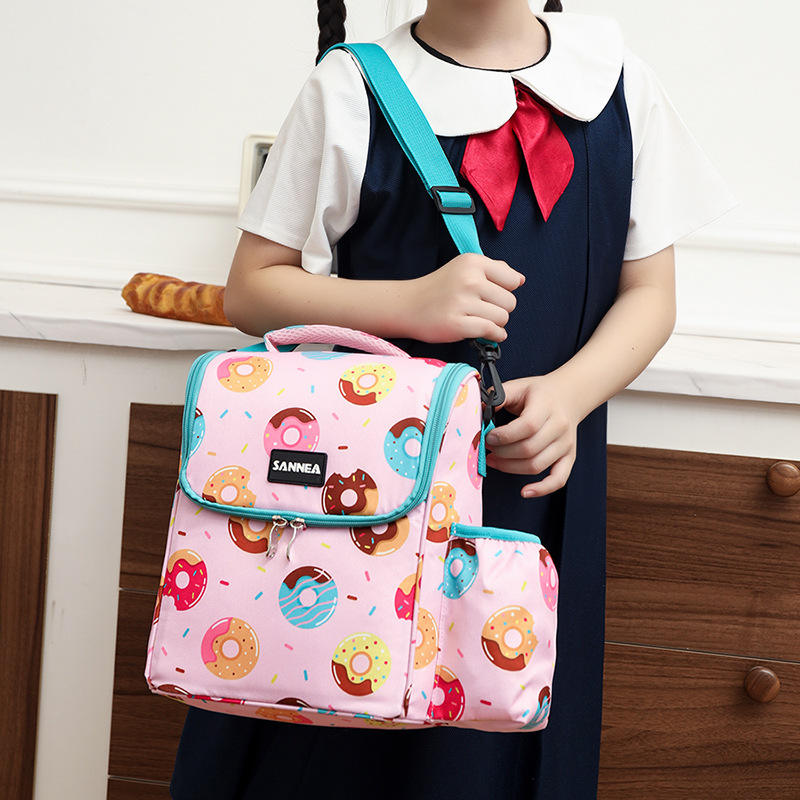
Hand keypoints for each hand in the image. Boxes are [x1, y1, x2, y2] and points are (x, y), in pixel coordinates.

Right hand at [404, 253, 524, 343]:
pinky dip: (494, 336)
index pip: (512, 280)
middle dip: (500, 309)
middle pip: (510, 302)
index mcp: (473, 262)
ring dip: (495, 324)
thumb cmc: (439, 288)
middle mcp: (469, 279)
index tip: (490, 295)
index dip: (505, 291)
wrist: (407, 305)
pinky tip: (486, 334)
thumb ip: (493, 270)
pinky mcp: (457, 324)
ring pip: (502, 318)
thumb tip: (520, 280)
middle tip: (482, 310)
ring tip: (479, 320)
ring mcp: (462, 302)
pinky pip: (491, 332)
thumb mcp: (464, 268)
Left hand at [484, 374, 578, 497]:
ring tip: (494, 460)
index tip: (488, 436)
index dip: (504, 436)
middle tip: (487, 448)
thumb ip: (498, 396)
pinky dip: (542, 489)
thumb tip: (478, 409)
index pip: (528, 426)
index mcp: (547, 406)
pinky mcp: (569, 457)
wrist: (568, 396)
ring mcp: (566, 444)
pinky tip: (525, 492)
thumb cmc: (538, 393)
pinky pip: (559, 479)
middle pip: (529, 449)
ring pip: (537, 465)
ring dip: (510, 468)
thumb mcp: (518, 386)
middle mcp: (560, 427)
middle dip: (502, 452)